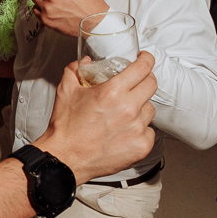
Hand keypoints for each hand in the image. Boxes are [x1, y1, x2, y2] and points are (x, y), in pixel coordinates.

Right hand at [34, 52, 157, 182]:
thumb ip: (75, 71)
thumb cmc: (66, 128)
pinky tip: (126, 131)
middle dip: (145, 80)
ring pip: (150, 109)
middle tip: (136, 84)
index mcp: (112, 92)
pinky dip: (140, 130)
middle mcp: (128, 109)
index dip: (146, 59)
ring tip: (125, 113)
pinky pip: (150, 131)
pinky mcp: (140, 146)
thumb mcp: (66, 91)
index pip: (143, 68)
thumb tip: (83, 63)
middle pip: (152, 85)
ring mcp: (136, 129)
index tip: (145, 59)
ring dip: (141, 107)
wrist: (65, 158)